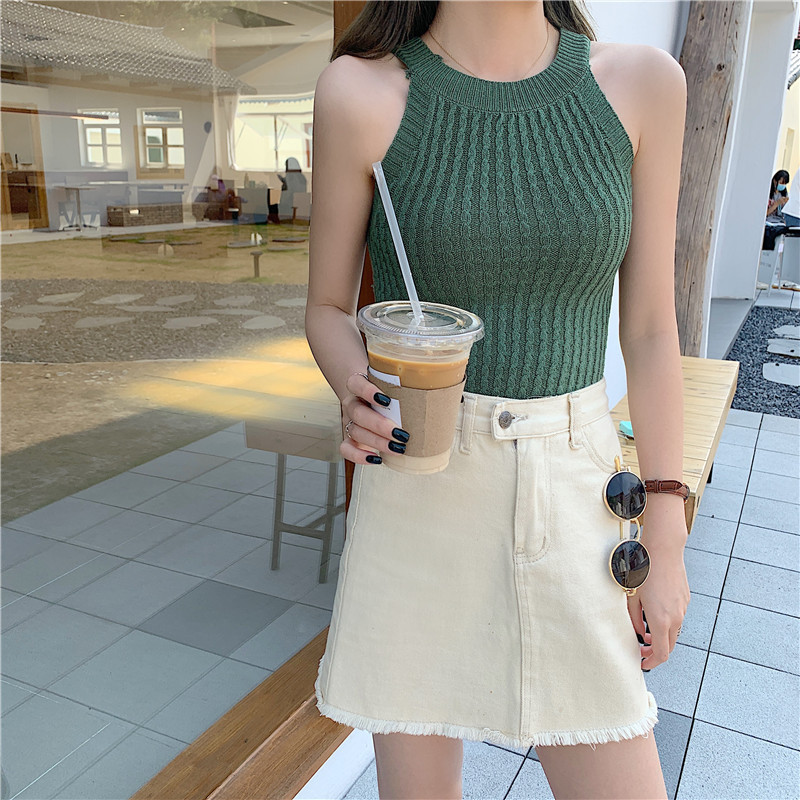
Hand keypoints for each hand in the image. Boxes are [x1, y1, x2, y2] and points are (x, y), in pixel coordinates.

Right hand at [339, 371, 409, 465]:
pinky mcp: (349, 438)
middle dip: (379, 425)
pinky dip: (359, 456)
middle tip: (401, 434)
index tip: (387, 401)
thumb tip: (437, 393)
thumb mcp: (395, 386)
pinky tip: (377, 459)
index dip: (367, 391)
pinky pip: (346, 448)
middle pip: (358, 412)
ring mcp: (350, 421)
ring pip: (354, 431)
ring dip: (377, 442)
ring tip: (398, 448)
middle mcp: (353, 403)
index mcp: (360, 385)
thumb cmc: (390, 394)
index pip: (355, 383)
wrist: (373, 401)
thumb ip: (408, 387)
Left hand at [627, 507, 690, 669]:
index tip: (642, 663)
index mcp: (661, 620)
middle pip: (670, 646)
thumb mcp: (633, 597)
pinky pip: (677, 618)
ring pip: (674, 632)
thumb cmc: (644, 571)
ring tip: (647, 634)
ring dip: (662, 638)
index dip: (652, 662)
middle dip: (656, 652)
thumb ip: (635, 619)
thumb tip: (641, 634)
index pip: (661, 654)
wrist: (664, 550)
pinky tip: (655, 615)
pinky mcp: (685, 599)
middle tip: (642, 651)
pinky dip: (667, 624)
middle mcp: (676, 617)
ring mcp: (683, 608)